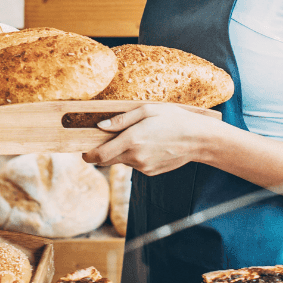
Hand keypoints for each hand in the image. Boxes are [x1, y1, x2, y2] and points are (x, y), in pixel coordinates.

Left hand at [81, 103, 213, 175]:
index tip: (83, 151)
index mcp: (132, 141)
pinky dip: (136, 155)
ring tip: (139, 136)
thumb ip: (121, 120)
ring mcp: (143, 167)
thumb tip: (100, 126)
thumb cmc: (174, 119)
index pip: (99, 156)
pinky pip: (136, 164)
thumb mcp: (147, 111)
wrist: (198, 139)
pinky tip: (150, 144)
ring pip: (122, 161)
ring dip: (123, 151)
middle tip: (108, 138)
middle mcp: (135, 157)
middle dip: (103, 151)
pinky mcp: (151, 172)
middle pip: (107, 160)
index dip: (87, 155)